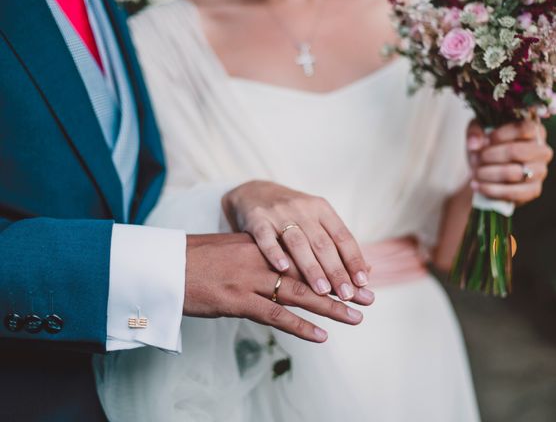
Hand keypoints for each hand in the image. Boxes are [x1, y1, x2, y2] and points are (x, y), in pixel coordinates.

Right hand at [183, 233, 364, 342]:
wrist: (163, 265)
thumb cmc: (196, 260)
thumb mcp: (233, 250)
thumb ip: (260, 256)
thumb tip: (282, 266)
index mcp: (263, 244)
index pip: (307, 255)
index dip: (334, 267)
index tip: (357, 277)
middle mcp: (261, 258)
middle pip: (310, 272)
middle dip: (341, 286)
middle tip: (368, 297)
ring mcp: (249, 279)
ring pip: (299, 293)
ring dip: (330, 307)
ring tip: (356, 317)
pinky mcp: (235, 299)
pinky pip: (274, 314)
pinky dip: (300, 326)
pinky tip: (321, 335)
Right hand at [221, 181, 372, 302]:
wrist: (253, 193)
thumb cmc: (292, 216)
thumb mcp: (316, 221)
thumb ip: (337, 245)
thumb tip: (366, 272)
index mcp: (322, 209)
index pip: (342, 236)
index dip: (353, 259)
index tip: (363, 283)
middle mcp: (303, 209)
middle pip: (322, 243)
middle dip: (336, 270)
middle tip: (347, 294)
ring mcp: (279, 213)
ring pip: (298, 243)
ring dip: (311, 267)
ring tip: (322, 290)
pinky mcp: (257, 219)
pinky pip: (266, 238)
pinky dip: (275, 253)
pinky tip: (283, 269)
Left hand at [467, 119, 553, 204]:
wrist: (487, 172)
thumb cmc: (486, 146)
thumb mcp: (478, 131)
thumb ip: (476, 132)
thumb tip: (475, 144)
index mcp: (534, 130)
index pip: (524, 129)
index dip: (500, 135)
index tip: (484, 141)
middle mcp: (542, 150)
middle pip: (516, 151)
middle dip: (490, 156)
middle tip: (476, 159)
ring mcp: (540, 171)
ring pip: (514, 173)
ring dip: (488, 174)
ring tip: (474, 173)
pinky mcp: (534, 190)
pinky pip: (513, 192)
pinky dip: (491, 190)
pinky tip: (478, 186)